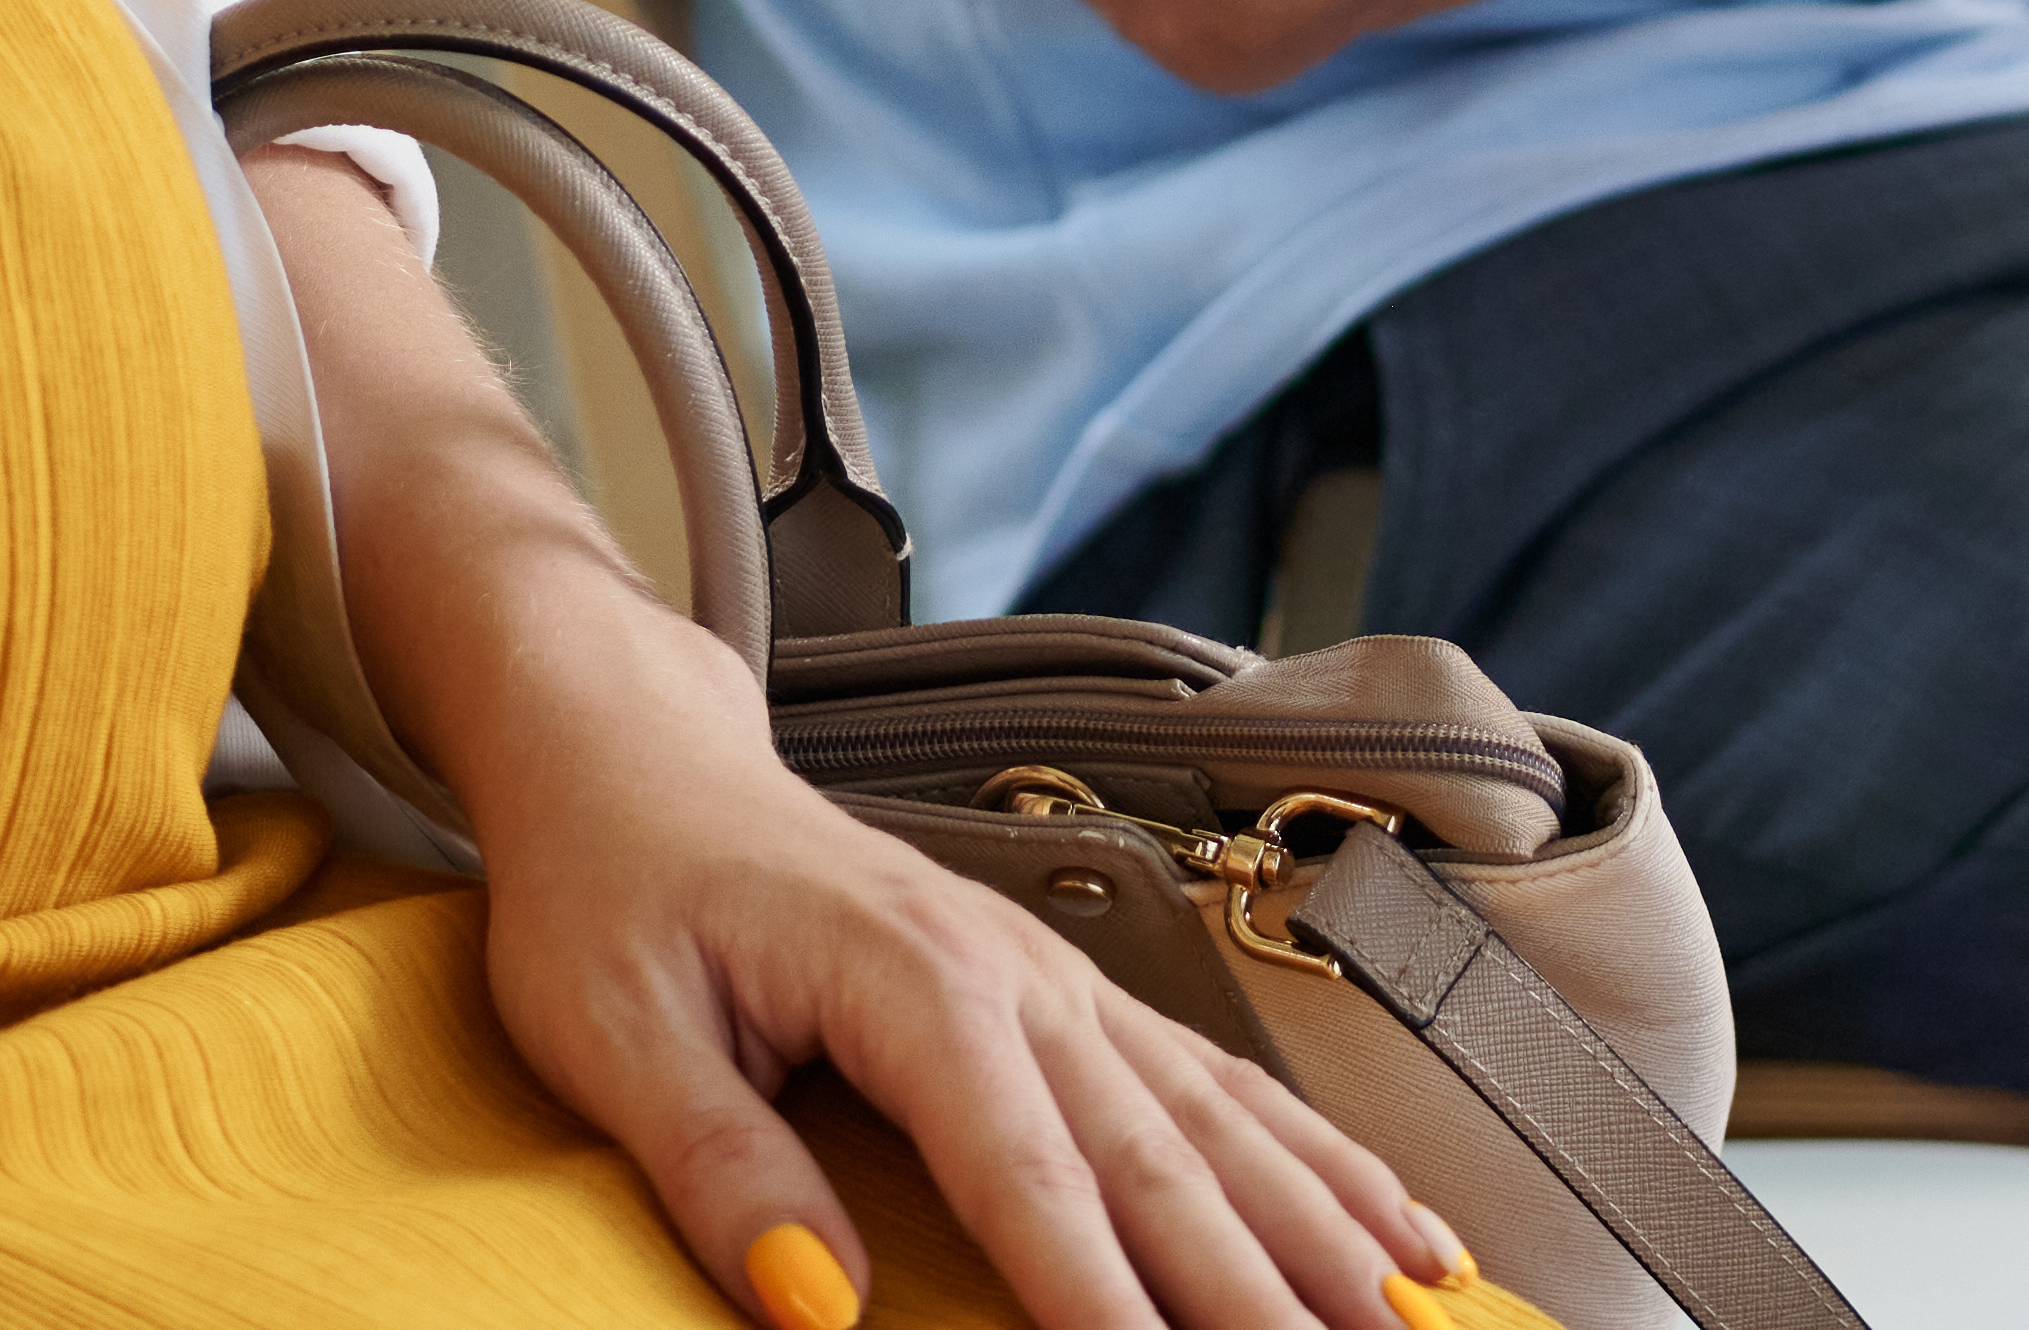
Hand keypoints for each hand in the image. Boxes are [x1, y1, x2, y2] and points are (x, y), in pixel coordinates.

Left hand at [454, 626, 1475, 1329]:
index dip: (1108, 1308)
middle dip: (1267, 1293)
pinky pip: (1220, 1091)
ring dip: (1328, 1234)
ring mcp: (1058, 984)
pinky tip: (1403, 1234)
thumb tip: (815, 1308)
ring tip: (1416, 1326)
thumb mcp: (616, 1034)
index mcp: (913, 988)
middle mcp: (1017, 980)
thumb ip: (723, 1170)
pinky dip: (1321, 1166)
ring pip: (1223, 1130)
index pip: (1032, 1185)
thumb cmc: (612, 891)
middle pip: (1165, 1167)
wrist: (636, 756)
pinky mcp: (1069, 997)